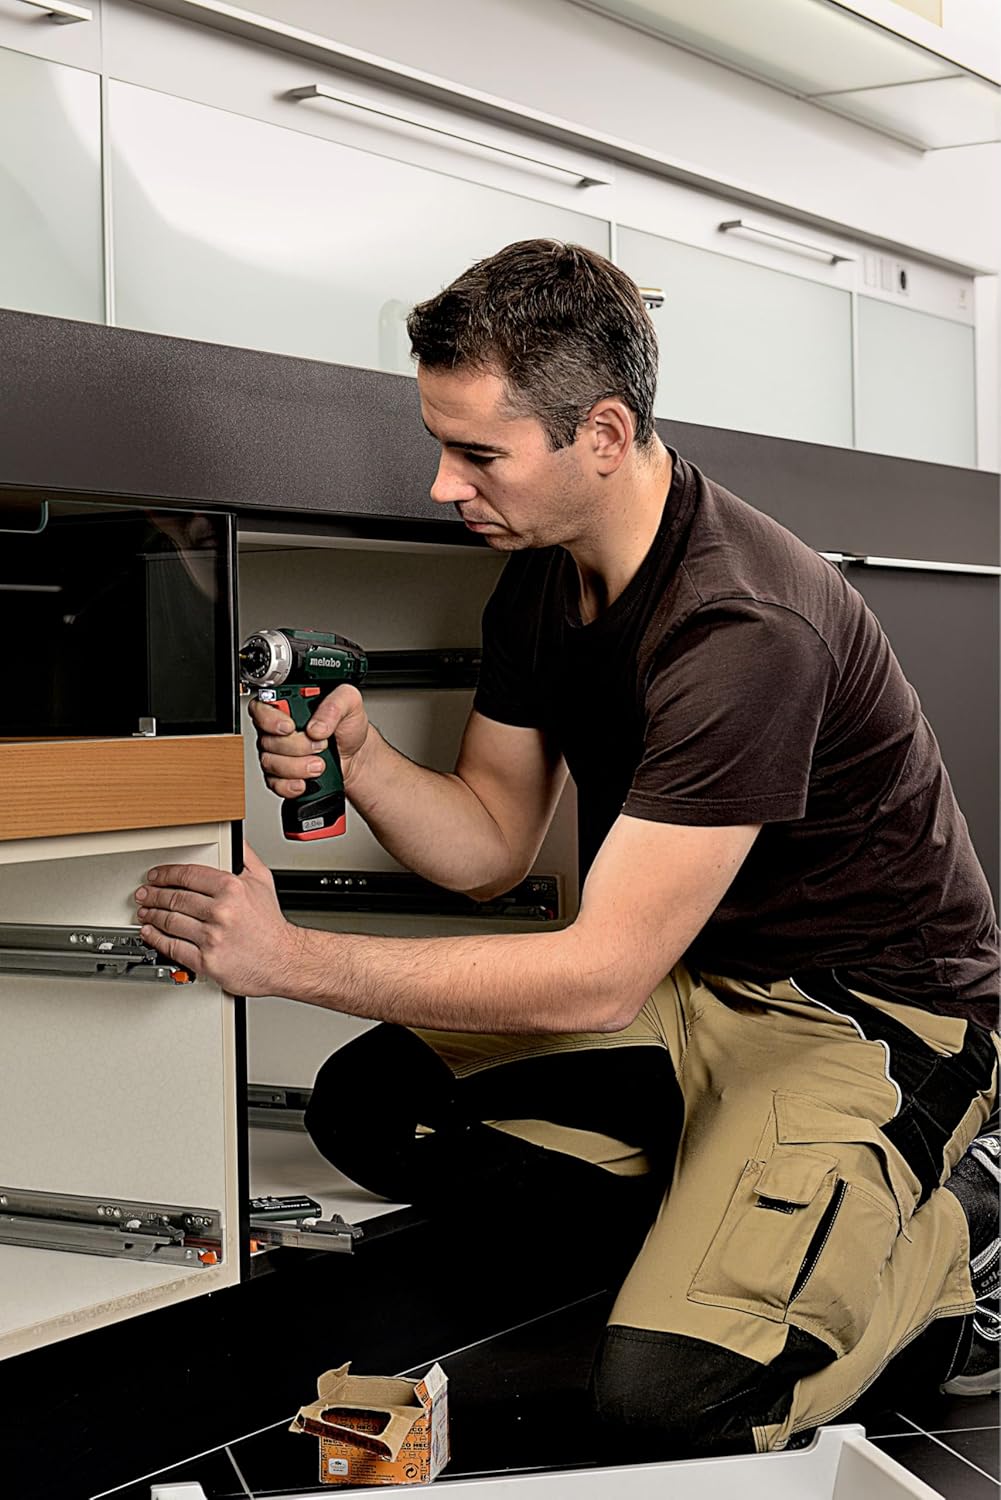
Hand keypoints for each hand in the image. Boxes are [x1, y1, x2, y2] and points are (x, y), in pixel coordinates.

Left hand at [135, 842, 305, 995]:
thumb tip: (234, 840)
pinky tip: (151, 933)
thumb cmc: (271, 925)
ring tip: (146, 912)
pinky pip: (173, 947)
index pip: (188, 875)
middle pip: (175, 898)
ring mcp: (212, 937)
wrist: (283, 960)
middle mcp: (221, 911)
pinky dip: (157, 939)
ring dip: (152, 915)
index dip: (166, 874)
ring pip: (170, 921)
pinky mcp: (207, 960)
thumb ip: (246, 857)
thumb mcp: (263, 881)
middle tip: (145, 893)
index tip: (156, 876)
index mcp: (232, 888)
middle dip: (154, 894)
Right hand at [249, 684, 369, 799]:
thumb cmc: (348, 727)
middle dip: (297, 746)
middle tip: (320, 745)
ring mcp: (277, 753)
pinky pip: (275, 783)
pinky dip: (290, 785)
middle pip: (268, 740)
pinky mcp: (281, 775)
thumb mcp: (350, 702)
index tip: (290, 727)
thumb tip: (316, 726)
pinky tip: (304, 782)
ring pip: (270, 763)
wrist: (357, 755)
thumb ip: (334, 705)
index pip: (261, 708)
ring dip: (297, 767)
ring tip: (319, 764)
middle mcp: (276, 729)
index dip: (271, 720)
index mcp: (287, 706)